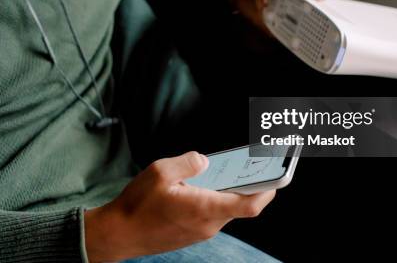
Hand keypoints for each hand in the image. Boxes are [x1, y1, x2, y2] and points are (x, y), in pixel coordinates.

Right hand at [83, 151, 275, 261]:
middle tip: (252, 164)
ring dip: (228, 192)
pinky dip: (214, 199)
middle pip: (240, 205)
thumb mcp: (161, 172)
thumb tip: (206, 161)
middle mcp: (208, 224)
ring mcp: (200, 232)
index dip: (268, 190)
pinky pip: (211, 215)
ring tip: (225, 170)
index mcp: (205, 208)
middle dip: (248, 185)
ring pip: (225, 210)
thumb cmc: (137, 204)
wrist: (118, 235)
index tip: (278, 175)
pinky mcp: (191, 234)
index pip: (250, 204)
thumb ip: (188, 162)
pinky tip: (202, 185)